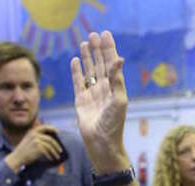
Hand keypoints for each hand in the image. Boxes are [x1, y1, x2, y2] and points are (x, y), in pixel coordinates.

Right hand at [4, 124, 63, 171]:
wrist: (17, 158)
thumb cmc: (24, 151)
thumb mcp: (29, 141)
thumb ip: (37, 138)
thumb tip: (51, 141)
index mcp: (32, 132)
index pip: (44, 127)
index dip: (52, 128)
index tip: (58, 132)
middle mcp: (34, 134)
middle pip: (50, 139)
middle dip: (56, 145)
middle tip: (60, 150)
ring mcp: (36, 140)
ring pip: (50, 146)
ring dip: (55, 152)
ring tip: (57, 157)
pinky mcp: (38, 147)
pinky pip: (47, 151)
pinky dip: (50, 156)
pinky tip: (51, 159)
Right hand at [71, 31, 129, 173]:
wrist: (102, 143)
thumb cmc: (114, 124)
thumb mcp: (119, 100)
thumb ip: (117, 79)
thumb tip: (119, 58)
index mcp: (115, 87)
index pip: (112, 63)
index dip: (109, 49)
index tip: (106, 34)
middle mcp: (104, 89)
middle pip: (100, 64)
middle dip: (98, 49)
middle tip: (94, 34)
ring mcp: (92, 94)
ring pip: (89, 71)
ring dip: (87, 57)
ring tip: (85, 43)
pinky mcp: (81, 101)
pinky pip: (78, 82)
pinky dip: (77, 72)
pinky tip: (75, 61)